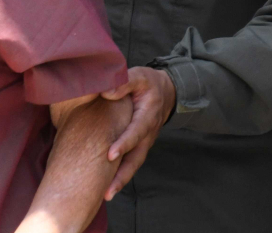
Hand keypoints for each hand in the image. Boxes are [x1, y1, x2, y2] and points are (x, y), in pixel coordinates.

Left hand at [100, 66, 175, 199]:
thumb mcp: (138, 76)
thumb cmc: (147, 83)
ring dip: (121, 179)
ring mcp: (144, 141)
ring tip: (106, 195)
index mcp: (147, 116)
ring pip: (134, 164)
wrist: (165, 91)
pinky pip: (131, 161)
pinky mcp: (139, 145)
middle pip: (136, 158)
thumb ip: (124, 82)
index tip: (110, 155)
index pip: (135, 133)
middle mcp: (147, 133)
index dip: (123, 144)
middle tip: (107, 189)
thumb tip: (106, 92)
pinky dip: (121, 174)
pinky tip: (108, 184)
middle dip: (122, 175)